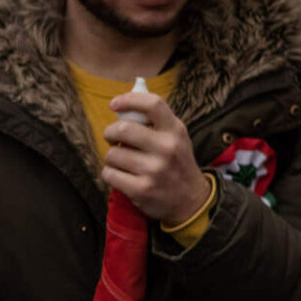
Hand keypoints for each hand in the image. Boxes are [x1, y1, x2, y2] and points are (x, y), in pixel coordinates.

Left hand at [102, 90, 209, 225]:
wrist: (190, 199)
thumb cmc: (177, 163)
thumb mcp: (176, 137)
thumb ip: (156, 122)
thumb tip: (124, 106)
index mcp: (175, 130)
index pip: (152, 105)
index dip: (129, 100)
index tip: (114, 104)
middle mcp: (166, 148)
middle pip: (123, 129)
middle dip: (110, 132)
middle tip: (112, 137)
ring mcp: (153, 170)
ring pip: (112, 154)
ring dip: (111, 156)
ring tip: (121, 161)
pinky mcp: (141, 190)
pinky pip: (109, 174)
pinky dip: (110, 173)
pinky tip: (121, 175)